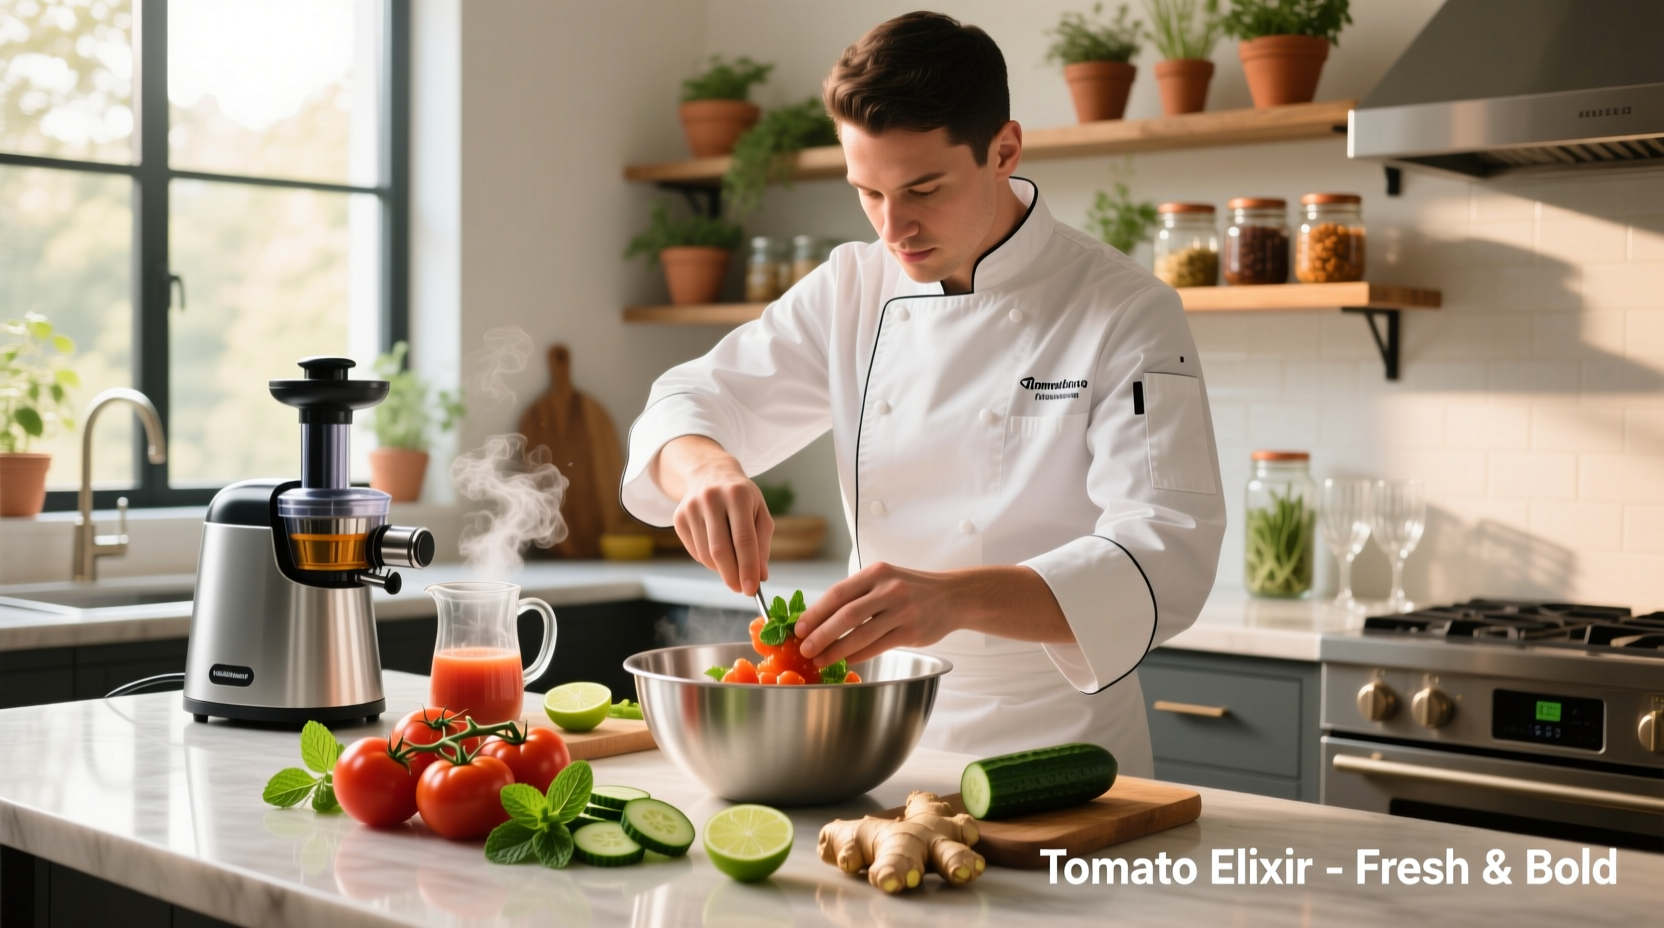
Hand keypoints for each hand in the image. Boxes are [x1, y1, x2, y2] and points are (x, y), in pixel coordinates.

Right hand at [651, 436, 772, 594]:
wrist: (710, 474)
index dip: (748, 567)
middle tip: (741, 590)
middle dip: (732, 575)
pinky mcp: (678, 518)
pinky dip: (709, 561)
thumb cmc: (742, 498)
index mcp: (738, 494)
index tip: (752, 589)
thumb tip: (760, 576)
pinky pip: (695, 552)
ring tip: (733, 569)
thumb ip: (762, 545)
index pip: (744, 539)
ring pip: (706, 554)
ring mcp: (691, 508)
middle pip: (721, 549)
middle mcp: (712, 498)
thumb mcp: (759, 513)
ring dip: (721, 570)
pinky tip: (718, 554)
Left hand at [793, 563, 963, 666]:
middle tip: (804, 648)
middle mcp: (889, 590)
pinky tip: (846, 662)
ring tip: (819, 660)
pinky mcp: (911, 632)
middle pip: (847, 615)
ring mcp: (902, 611)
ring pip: (861, 634)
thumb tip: (819, 617)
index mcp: (876, 573)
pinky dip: (858, 656)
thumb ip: (857, 593)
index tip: (799, 628)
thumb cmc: (911, 588)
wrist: (952, 596)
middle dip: (821, 634)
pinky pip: (878, 647)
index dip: (815, 612)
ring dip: (836, 650)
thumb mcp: (885, 579)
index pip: (838, 593)